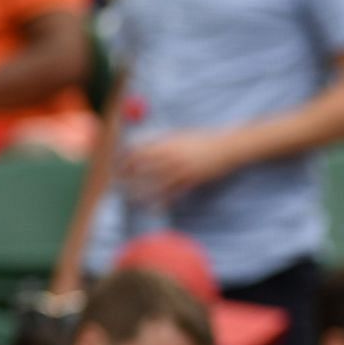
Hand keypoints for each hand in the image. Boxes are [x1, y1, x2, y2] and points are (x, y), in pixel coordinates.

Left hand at [121, 130, 240, 201]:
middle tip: (118, 186)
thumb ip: (162, 141)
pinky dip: (162, 202)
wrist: (225, 148)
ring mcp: (181, 170)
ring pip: (155, 183)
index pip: (138, 151)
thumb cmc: (202, 140)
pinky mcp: (191, 181)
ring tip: (131, 200)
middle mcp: (171, 156)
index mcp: (167, 143)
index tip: (118, 167)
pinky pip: (172, 194)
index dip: (126, 160)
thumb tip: (144, 146)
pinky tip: (154, 208)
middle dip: (128, 177)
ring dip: (141, 193)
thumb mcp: (180, 136)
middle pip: (143, 167)